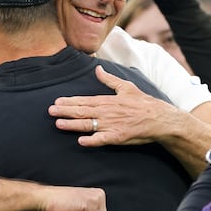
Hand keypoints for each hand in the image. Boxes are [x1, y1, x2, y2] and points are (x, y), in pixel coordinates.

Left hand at [48, 65, 179, 146]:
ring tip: (58, 124)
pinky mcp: (118, 137)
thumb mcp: (126, 87)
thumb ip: (110, 80)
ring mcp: (111, 125)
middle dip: (65, 111)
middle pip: (82, 111)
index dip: (69, 101)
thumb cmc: (143, 103)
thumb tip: (97, 69)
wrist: (160, 119)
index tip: (56, 101)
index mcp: (107, 100)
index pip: (84, 100)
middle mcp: (107, 112)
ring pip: (87, 125)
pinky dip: (91, 141)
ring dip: (72, 124)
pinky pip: (102, 139)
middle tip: (50, 111)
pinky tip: (81, 141)